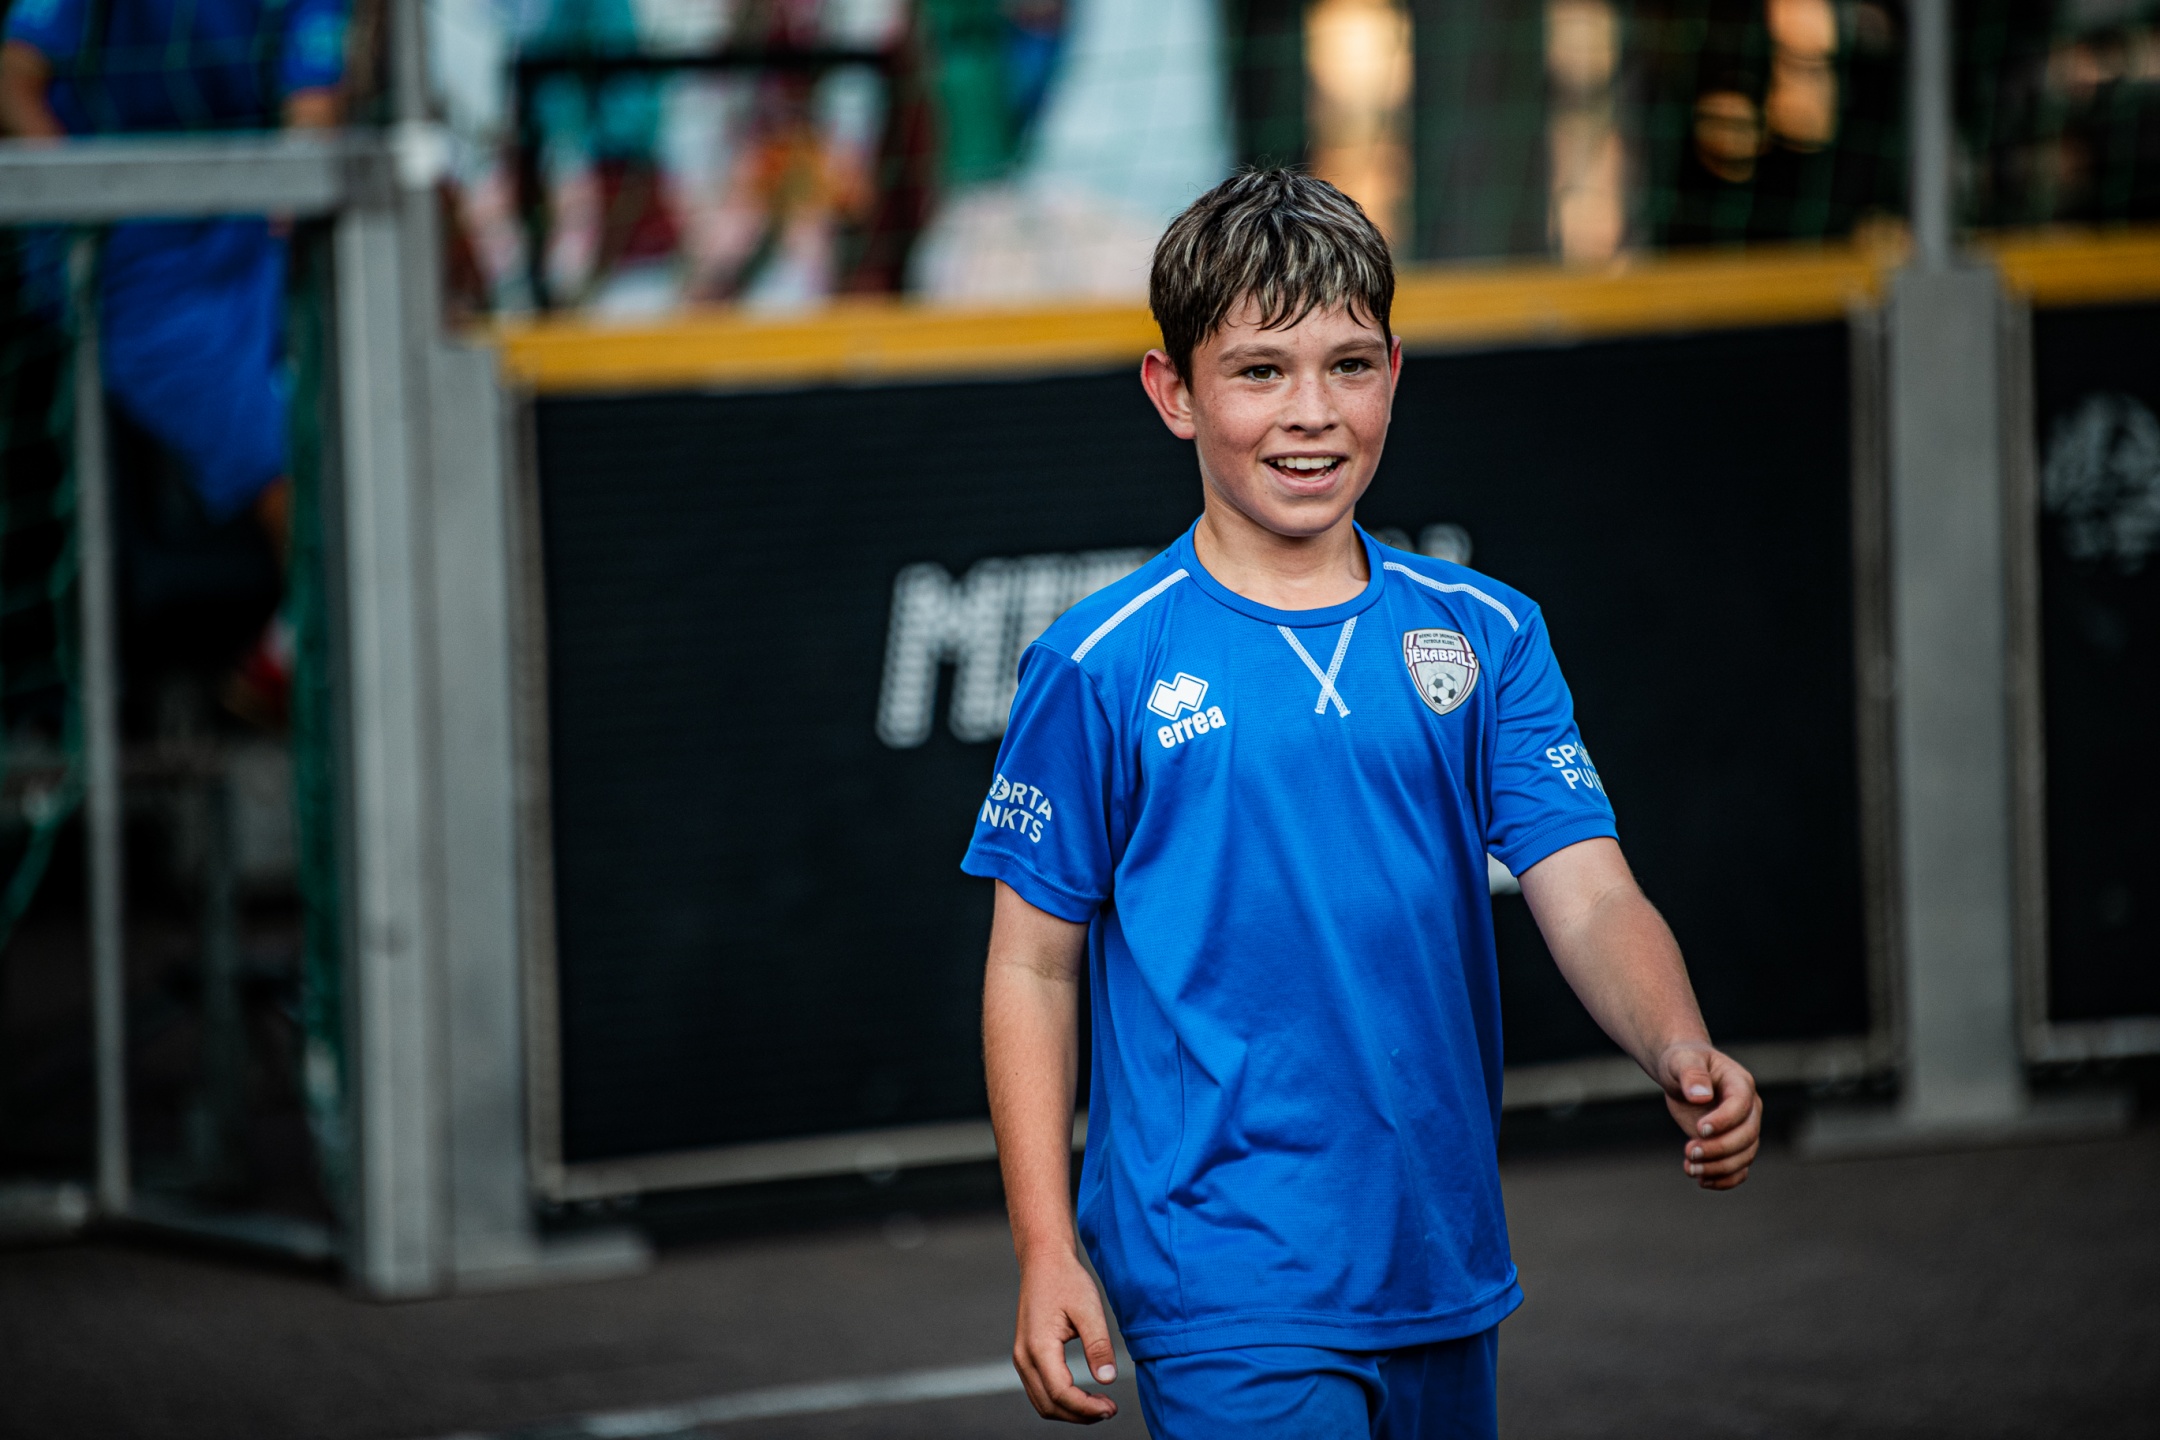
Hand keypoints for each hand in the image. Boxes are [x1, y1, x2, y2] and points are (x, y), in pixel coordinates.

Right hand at [1013, 1247, 1118, 1422]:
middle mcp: (1024, 1357)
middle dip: (1080, 1415)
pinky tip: (1083, 1395)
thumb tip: (1108, 1380)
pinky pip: (1039, 1390)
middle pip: (1049, 1405)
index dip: (1087, 1407)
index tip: (1111, 1408)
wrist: (1043, 1261)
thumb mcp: (1089, 1309)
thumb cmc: (1066, 1280)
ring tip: (1099, 1405)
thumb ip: (1098, 1346)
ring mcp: (1021, 1358)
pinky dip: (1060, 1401)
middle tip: (1110, 1409)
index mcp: (1038, 1346)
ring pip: (1042, 1402)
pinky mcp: (1025, 1356)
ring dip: (1070, 1411)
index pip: (1061, 1393)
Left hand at [1656, 1043, 1760, 1189]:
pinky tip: (1702, 1180)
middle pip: (1747, 1136)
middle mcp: (1749, 1109)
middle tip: (1689, 1152)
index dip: (1724, 1121)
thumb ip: (1692, 1074)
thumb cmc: (1684, 1062)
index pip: (1741, 1106)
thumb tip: (1701, 1097)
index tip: (1699, 1129)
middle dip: (1719, 1148)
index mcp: (1740, 1083)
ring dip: (1719, 1168)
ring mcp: (1744, 1128)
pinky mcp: (1733, 1145)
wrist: (1681, 1074)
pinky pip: (1740, 1169)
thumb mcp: (1683, 1060)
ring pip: (1745, 1156)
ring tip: (1689, 1168)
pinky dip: (1724, 1180)